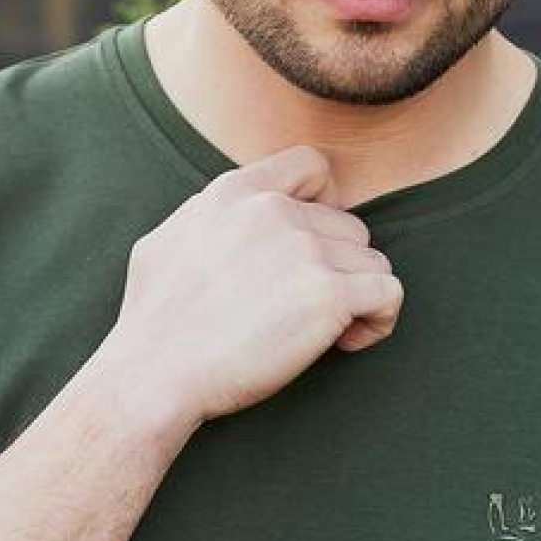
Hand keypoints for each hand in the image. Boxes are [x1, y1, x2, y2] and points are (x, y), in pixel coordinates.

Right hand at [104, 145, 402, 430]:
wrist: (152, 375)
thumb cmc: (152, 324)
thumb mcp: (167, 241)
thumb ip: (211, 218)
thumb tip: (236, 214)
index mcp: (234, 192)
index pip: (311, 165)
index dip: (326, 203)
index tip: (313, 246)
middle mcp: (272, 210)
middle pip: (348, 226)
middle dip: (337, 268)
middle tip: (307, 311)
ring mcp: (303, 250)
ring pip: (371, 262)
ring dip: (357, 297)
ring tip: (325, 331)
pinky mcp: (327, 295)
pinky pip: (389, 293)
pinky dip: (379, 320)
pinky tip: (347, 342)